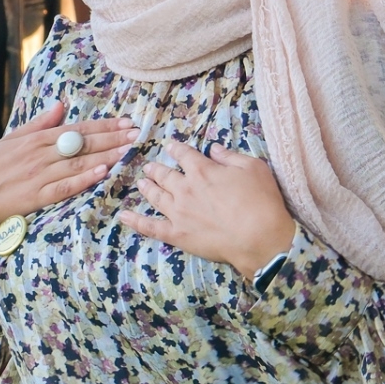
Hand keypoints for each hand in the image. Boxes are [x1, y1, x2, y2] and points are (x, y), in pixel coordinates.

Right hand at [0, 103, 136, 283]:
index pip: (75, 129)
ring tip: (129, 151)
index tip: (125, 122)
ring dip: (106, 156)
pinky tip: (102, 172)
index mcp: (33, 140)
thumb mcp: (10, 141)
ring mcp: (37, 176)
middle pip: (82, 144)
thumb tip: (60, 106)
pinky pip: (64, 187)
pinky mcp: (35, 197)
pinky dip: (83, 178)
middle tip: (137, 133)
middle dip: (112, 138)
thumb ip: (38, 124)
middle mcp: (38, 155)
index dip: (102, 126)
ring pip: (78, 163)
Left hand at [118, 140, 295, 278]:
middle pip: (165, 175)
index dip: (176, 148)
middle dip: (156, 169)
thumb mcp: (253, 168)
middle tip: (149, 167)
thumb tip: (213, 149)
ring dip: (147, 188)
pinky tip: (123, 217)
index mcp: (202, 170)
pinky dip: (135, 221)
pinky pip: (151, 227)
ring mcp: (178, 212)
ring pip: (156, 196)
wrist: (260, 238)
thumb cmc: (261, 202)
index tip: (170, 145)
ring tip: (141, 183)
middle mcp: (185, 189)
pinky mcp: (177, 234)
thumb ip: (230, 156)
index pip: (184, 154)